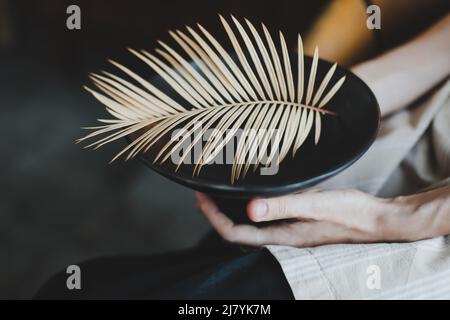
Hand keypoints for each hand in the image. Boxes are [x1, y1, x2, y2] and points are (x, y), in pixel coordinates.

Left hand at [195, 189, 421, 246]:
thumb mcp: (316, 205)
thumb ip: (284, 206)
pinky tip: (253, 196)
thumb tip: (250, 209)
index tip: (201, 198)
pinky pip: (267, 220)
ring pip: (251, 227)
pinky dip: (251, 208)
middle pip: (239, 232)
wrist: (377, 221)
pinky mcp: (298, 224)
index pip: (236, 233)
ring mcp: (290, 232)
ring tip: (219, 195)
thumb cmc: (350, 213)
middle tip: (203, 196)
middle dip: (216, 216)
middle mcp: (282, 238)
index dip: (213, 218)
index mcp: (282, 236)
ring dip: (232, 212)